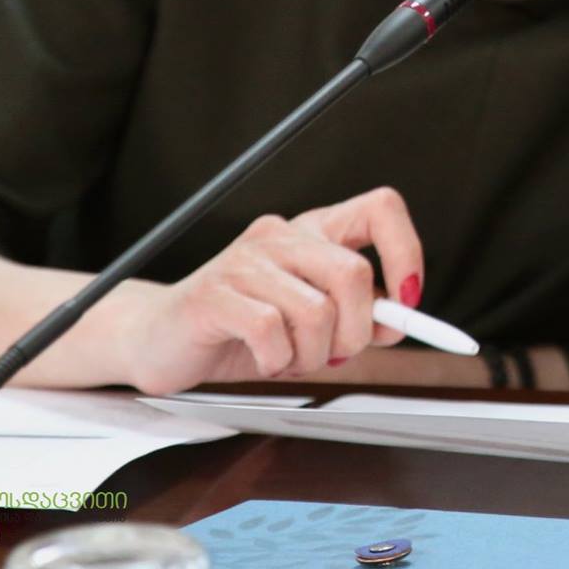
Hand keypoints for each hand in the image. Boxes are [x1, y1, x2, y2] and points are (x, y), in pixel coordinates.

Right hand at [118, 186, 425, 393]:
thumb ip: (357, 314)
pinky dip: (277, 360)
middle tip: (335, 354)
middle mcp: (282, 234)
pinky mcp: (214, 293)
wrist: (161, 340)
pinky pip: (270, 332)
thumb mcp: (314, 320)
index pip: (381, 209)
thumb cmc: (245, 330)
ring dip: (313, 354)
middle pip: (353, 273)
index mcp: (314, 231)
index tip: (406, 300)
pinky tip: (263, 359)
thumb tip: (399, 319)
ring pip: (317, 311)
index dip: (406, 252)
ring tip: (291, 358)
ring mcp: (246, 260)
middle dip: (356, 331)